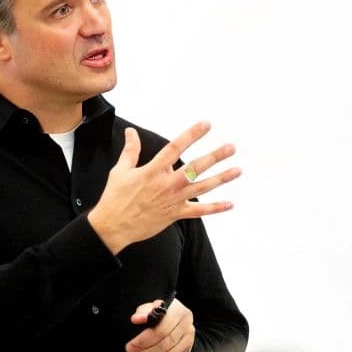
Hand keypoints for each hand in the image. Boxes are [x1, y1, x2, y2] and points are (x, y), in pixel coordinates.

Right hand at [88, 123, 239, 254]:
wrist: (114, 226)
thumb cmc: (115, 197)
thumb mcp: (120, 171)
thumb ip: (130, 150)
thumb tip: (131, 131)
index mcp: (153, 170)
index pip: (176, 147)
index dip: (192, 135)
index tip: (206, 125)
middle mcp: (167, 184)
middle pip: (196, 167)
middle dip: (215, 156)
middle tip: (232, 147)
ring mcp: (174, 200)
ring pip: (203, 187)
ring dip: (221, 178)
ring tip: (238, 170)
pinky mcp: (176, 214)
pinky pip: (199, 211)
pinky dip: (215, 208)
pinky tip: (230, 204)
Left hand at [126, 298, 194, 351]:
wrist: (172, 316)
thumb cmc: (160, 312)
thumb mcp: (150, 308)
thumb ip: (142, 312)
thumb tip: (137, 319)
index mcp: (177, 311)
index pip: (161, 329)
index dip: (144, 340)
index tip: (132, 345)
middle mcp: (186, 323)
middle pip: (165, 343)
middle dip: (146, 351)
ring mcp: (189, 337)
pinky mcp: (188, 347)